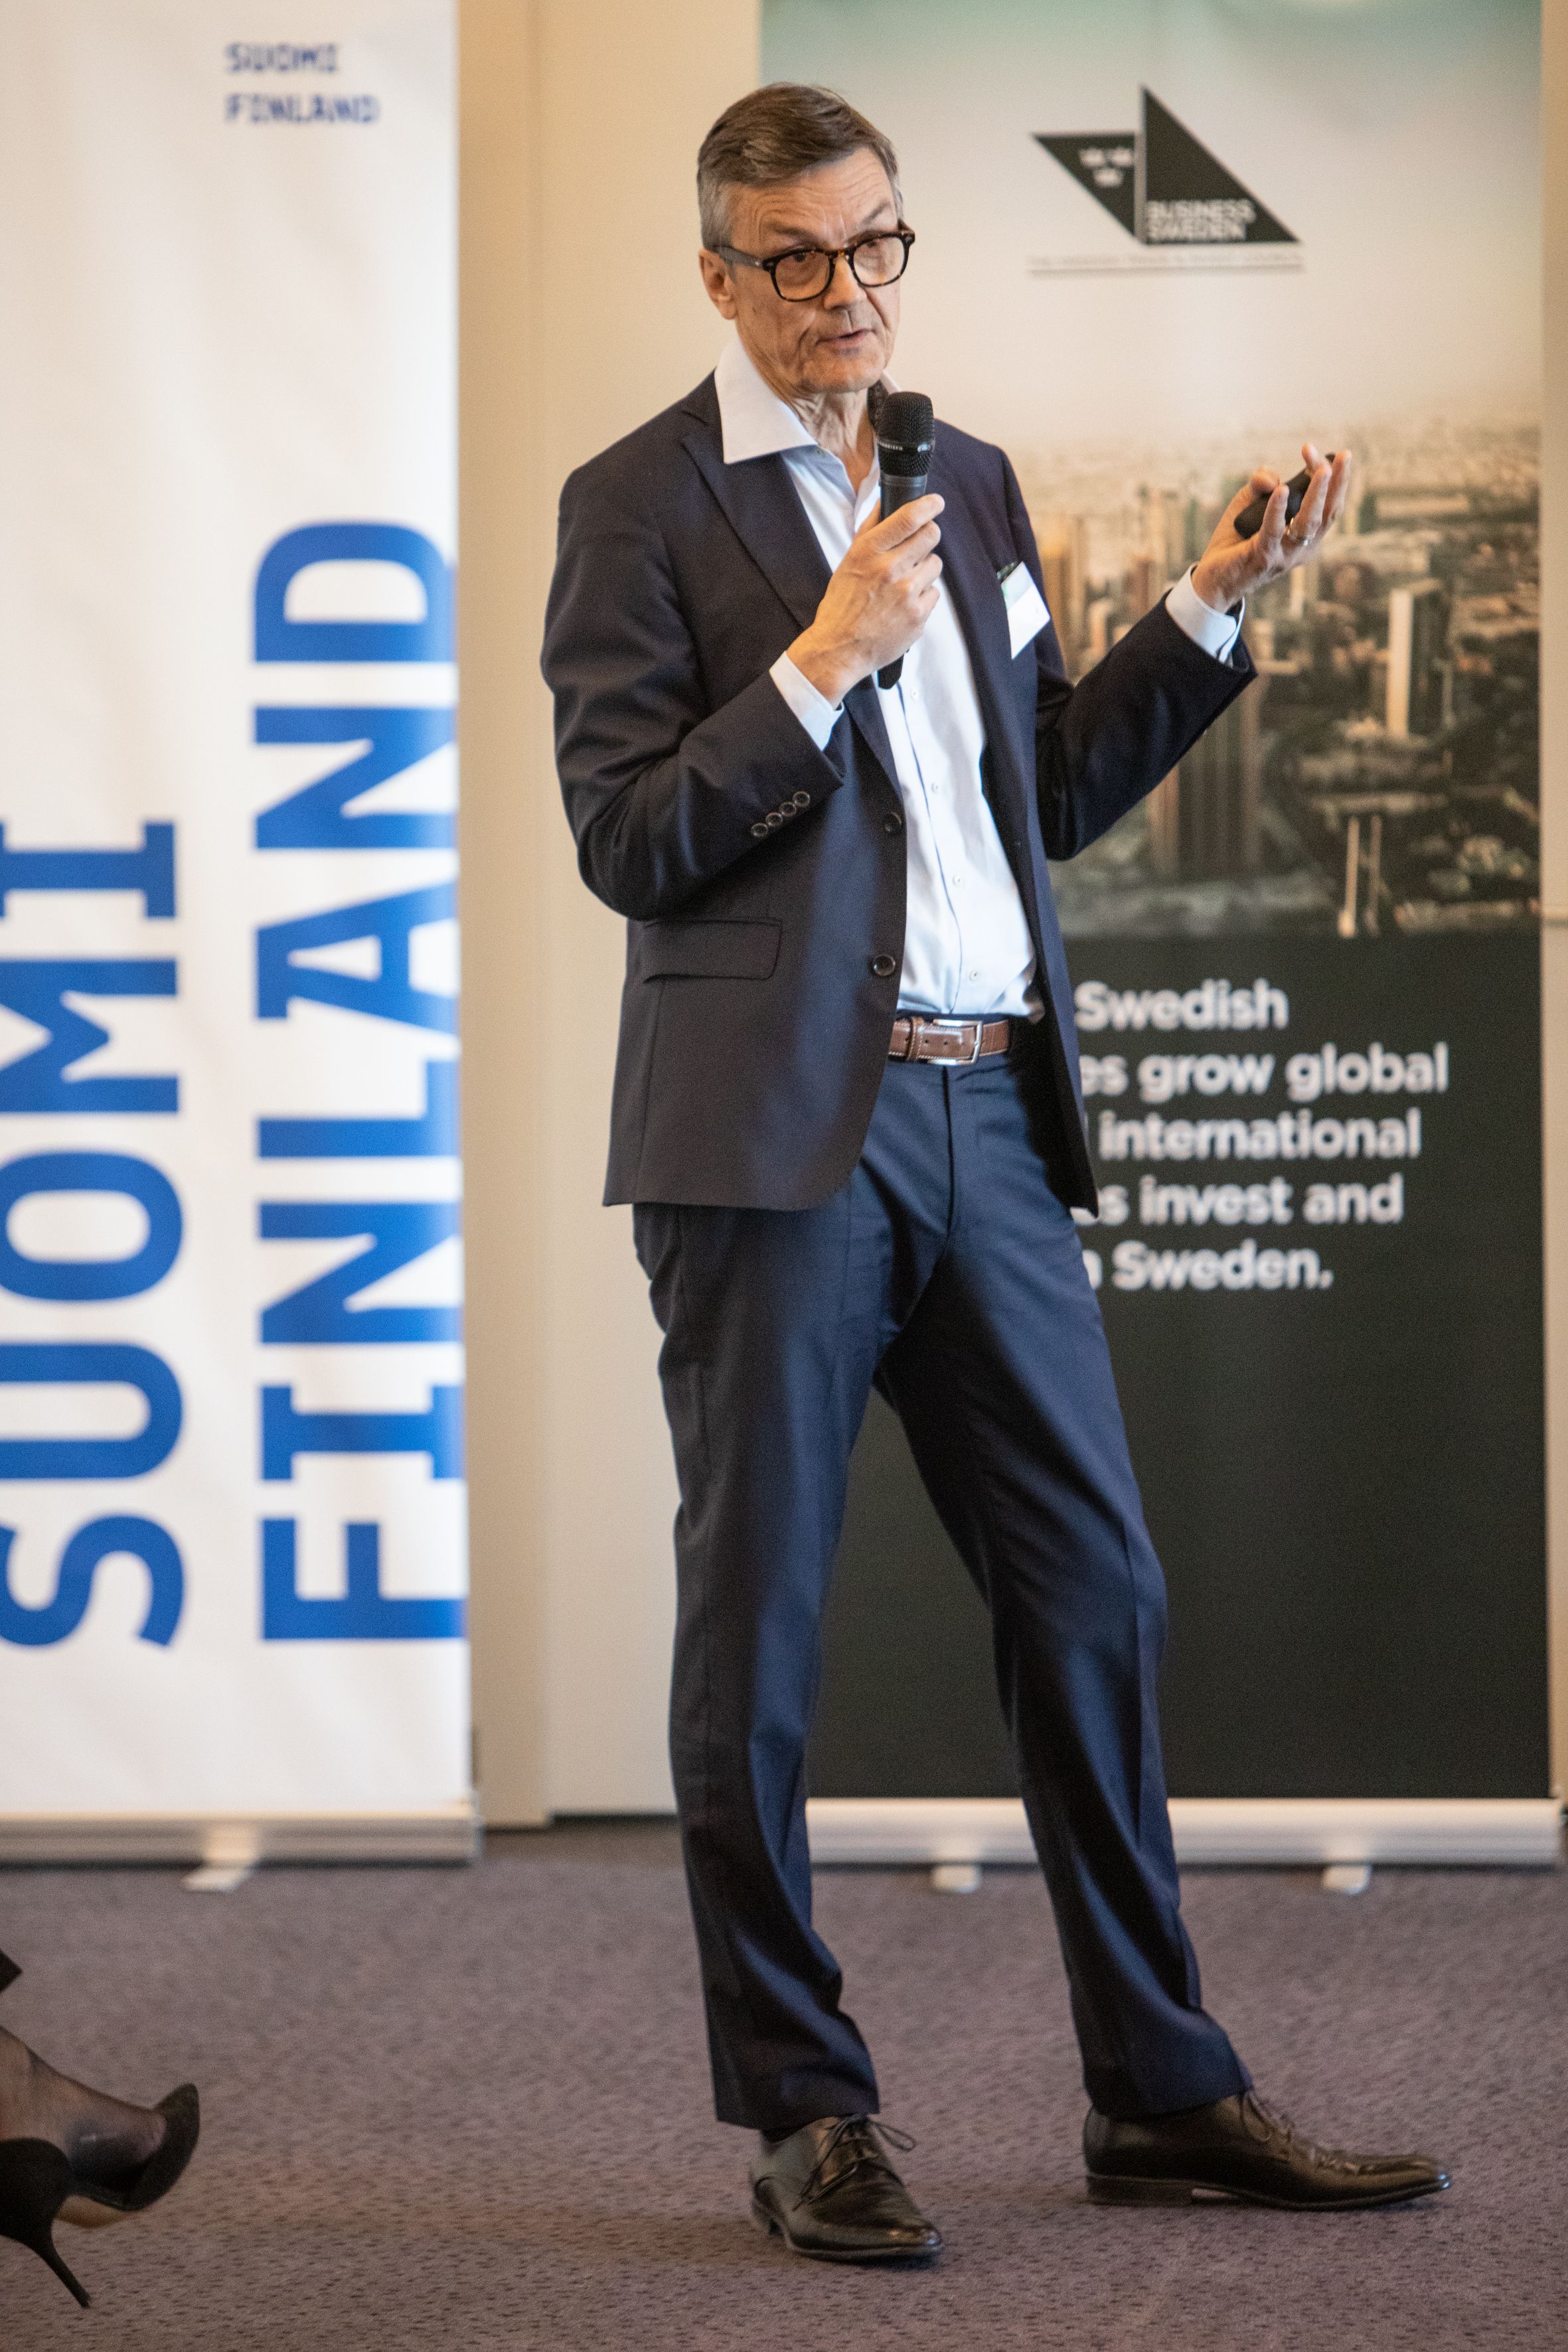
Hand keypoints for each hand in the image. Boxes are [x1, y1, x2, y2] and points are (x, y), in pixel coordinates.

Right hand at [788, 495, 944, 702]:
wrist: (839, 649)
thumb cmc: (841, 606)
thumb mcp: (848, 562)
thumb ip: (869, 532)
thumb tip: (883, 503)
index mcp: (869, 552)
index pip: (908, 517)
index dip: (928, 506)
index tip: (936, 503)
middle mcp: (889, 569)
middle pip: (931, 535)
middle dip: (927, 537)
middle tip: (918, 547)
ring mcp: (907, 593)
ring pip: (935, 564)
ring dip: (924, 570)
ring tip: (904, 584)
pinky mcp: (918, 616)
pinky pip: (934, 593)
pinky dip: (923, 597)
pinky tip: (904, 605)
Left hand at [1190, 444, 1351, 614]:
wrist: (1212, 577)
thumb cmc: (1236, 540)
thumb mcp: (1249, 503)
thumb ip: (1260, 483)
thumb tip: (1271, 478)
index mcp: (1307, 537)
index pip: (1328, 505)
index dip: (1334, 478)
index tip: (1323, 452)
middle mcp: (1303, 548)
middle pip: (1327, 512)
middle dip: (1337, 481)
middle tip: (1343, 454)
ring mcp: (1285, 555)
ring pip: (1309, 523)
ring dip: (1317, 494)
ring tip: (1322, 469)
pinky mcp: (1263, 557)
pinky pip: (1273, 531)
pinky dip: (1277, 510)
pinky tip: (1281, 490)